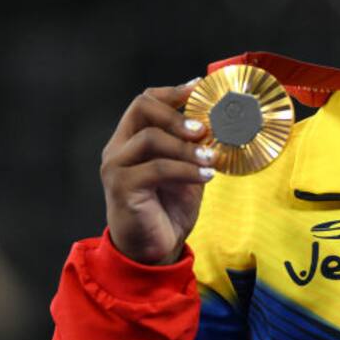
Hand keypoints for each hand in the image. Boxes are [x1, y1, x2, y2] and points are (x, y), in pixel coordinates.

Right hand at [100, 79, 214, 264]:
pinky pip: (156, 168)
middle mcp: (119, 148)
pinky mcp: (122, 187)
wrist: (153, 250)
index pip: (145, 102)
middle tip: (203, 129)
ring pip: (150, 138)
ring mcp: (116, 167)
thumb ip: (195, 148)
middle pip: (141, 108)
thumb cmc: (168, 209)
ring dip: (186, 147)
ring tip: (210, 159)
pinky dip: (185, 169)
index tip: (201, 88)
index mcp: (132, 139)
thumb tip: (223, 126)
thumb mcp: (187, 171)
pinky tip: (205, 176)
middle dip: (176, 114)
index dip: (173, 92)